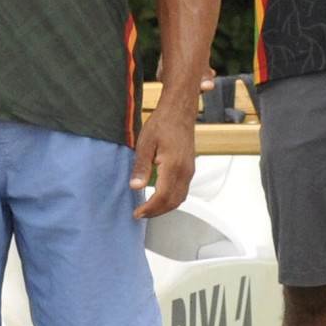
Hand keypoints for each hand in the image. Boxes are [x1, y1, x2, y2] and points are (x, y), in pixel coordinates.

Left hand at [130, 100, 197, 220]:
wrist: (179, 111)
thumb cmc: (162, 123)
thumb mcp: (145, 143)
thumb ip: (141, 167)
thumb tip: (135, 186)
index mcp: (173, 166)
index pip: (162, 197)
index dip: (149, 209)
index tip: (137, 213)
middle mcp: (185, 172)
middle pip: (173, 202)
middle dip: (156, 212)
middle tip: (140, 214)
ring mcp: (189, 171)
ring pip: (180, 198)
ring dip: (164, 207)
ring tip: (148, 209)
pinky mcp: (190, 169)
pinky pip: (183, 191)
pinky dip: (171, 199)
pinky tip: (159, 197)